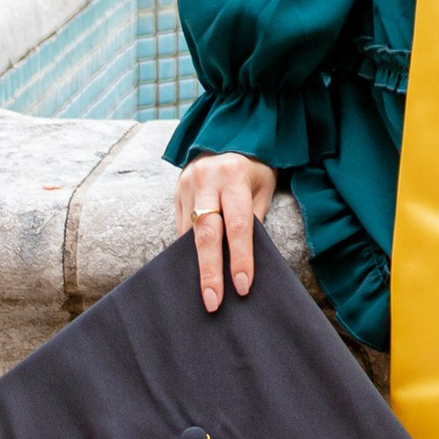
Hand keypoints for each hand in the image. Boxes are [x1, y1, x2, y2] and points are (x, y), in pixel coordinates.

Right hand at [172, 151, 277, 310]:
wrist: (226, 135)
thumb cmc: (253, 166)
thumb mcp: (263, 186)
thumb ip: (254, 218)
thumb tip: (244, 259)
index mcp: (235, 176)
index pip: (239, 225)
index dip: (241, 258)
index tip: (243, 287)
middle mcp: (207, 179)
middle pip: (207, 233)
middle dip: (210, 272)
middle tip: (213, 302)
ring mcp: (187, 184)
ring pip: (189, 233)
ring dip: (196, 266)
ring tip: (202, 295)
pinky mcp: (175, 191)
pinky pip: (180, 228)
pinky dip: (187, 251)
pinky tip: (191, 272)